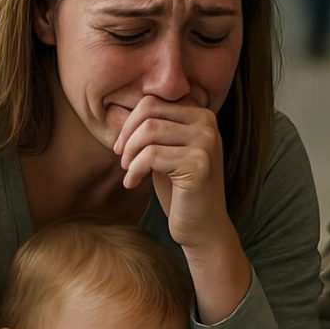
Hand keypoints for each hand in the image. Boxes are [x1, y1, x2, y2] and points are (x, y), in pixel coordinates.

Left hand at [114, 96, 230, 248]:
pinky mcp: (199, 163)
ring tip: (129, 172)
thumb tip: (125, 108)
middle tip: (122, 160)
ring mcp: (206, 143)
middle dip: (127, 137)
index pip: (153, 102)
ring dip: (130, 154)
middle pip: (149, 113)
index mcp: (202, 116)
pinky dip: (135, 170)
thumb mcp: (167, 152)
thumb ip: (156, 128)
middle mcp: (208, 124)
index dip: (129, 123)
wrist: (201, 227)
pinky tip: (133, 184)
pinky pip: (151, 155)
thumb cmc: (179, 190)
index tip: (121, 147)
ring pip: (149, 132)